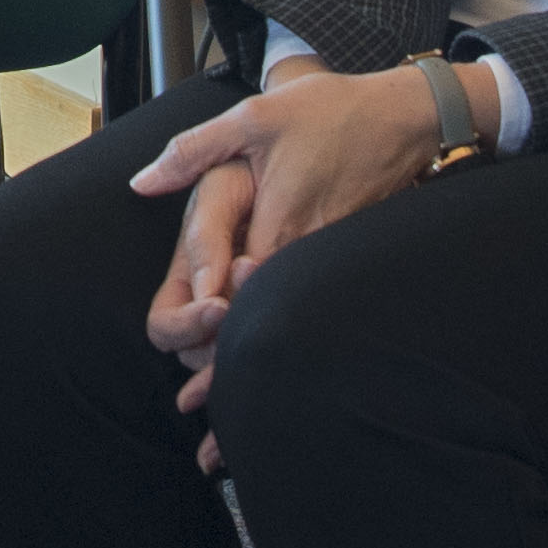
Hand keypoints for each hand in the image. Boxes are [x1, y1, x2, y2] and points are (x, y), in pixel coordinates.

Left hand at [126, 52, 450, 409]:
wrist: (405, 114)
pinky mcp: (346, 254)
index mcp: (278, 222)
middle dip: (234, 381)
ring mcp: (329, 255)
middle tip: (204, 435)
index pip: (238, 293)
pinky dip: (297, 341)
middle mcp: (305, 249)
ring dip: (263, 372)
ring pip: (292, 324)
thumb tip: (141, 182)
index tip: (189, 387)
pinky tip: (286, 373)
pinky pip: (315, 305)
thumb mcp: (254, 118)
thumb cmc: (328, 112)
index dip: (211, 340)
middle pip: (266, 324)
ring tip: (236, 433)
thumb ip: (194, 151)